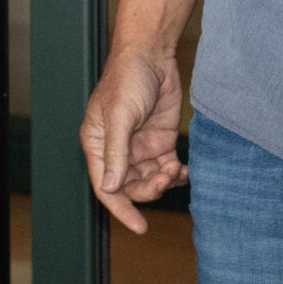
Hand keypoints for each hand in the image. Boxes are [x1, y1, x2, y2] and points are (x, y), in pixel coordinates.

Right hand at [81, 47, 188, 231]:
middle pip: (131, 186)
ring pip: (151, 180)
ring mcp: (139, 147)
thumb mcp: (120, 116)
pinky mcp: (160, 142)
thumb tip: (111, 188)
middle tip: (165, 178)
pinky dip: (176, 175)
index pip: (105, 186)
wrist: (152, 56)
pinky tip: (184, 170)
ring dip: (165, 182)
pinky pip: (167, 169)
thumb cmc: (127, 80)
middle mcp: (117, 150)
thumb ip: (116, 152)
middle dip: (150, 189)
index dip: (121, 208)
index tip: (139, 227)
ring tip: (177, 169)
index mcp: (98, 144)